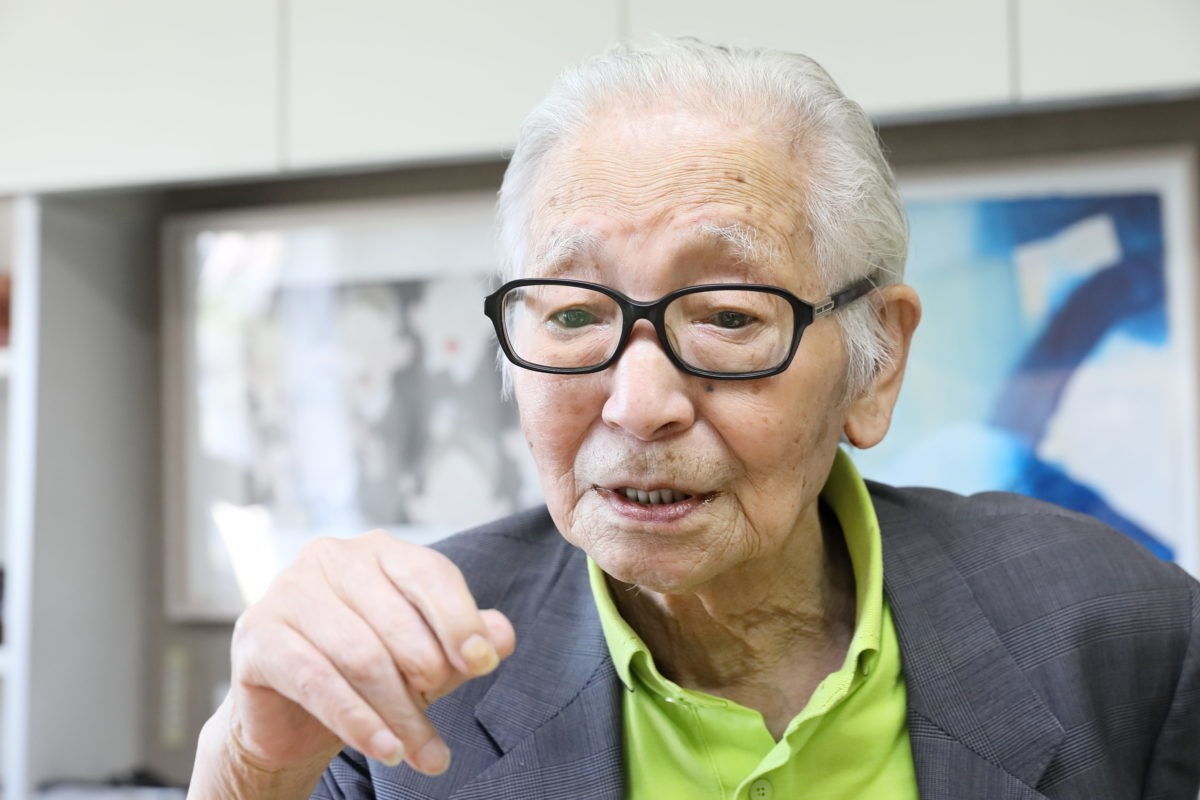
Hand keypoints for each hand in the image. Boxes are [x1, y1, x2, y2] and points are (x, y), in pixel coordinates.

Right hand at [202, 531, 515, 789]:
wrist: (292, 714)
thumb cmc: (367, 672)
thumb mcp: (427, 656)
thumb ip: (465, 641)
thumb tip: (503, 636)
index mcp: (379, 550)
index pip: (429, 575)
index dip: (460, 620)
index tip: (484, 663)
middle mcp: (331, 557)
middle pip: (397, 622)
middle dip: (429, 681)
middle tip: (442, 725)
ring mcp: (289, 590)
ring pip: (361, 657)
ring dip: (398, 714)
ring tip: (422, 753)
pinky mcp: (258, 635)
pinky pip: (317, 680)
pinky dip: (357, 720)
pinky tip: (386, 749)